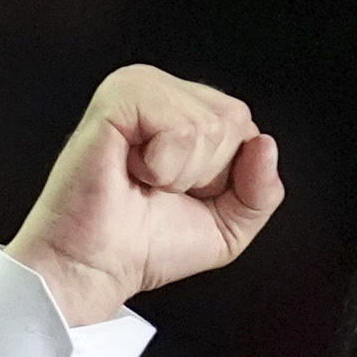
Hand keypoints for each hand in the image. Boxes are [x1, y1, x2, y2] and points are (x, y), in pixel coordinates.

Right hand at [7, 64, 281, 327]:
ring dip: (181, 173)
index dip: (223, 177)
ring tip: (141, 183)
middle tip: (156, 190)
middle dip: (205, 174)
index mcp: (183, 108)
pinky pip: (180, 128)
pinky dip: (164, 165)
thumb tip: (264, 144)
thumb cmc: (143, 246)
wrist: (92, 270)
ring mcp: (137, 87)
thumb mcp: (228, 227)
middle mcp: (160, 90)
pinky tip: (131, 171)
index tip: (175, 196)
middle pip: (233, 121)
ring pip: (210, 126)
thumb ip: (263, 191)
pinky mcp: (119, 98)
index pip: (244, 126)